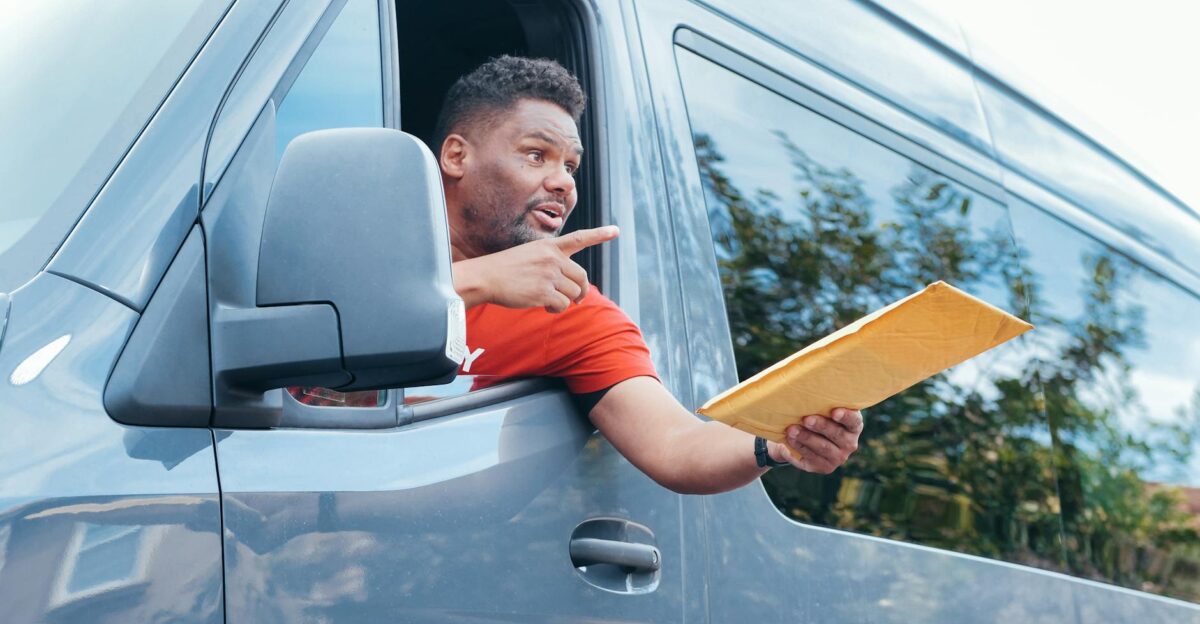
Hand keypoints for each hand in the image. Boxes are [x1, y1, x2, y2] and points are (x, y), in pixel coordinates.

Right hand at [453, 226, 618, 311]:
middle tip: (577, 298)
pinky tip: (544, 307)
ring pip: (573, 294)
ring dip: (565, 302)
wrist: (485, 277)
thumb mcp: (530, 255)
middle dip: (581, 291)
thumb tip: (572, 285)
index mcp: (549, 247)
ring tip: (550, 302)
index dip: (599, 234)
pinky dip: (556, 310)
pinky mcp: (544, 292)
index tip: (616, 230)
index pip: (579, 238)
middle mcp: (552, 259)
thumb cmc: (506, 269)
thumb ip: (552, 263)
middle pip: (581, 277)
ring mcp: (549, 275)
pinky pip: (562, 305)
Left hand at [772, 407, 862, 473]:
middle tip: (806, 419)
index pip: (854, 421)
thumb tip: (808, 390)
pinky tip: (788, 441)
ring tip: (791, 430)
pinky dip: (798, 448)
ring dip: (805, 438)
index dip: (846, 416)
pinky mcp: (823, 467)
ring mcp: (837, 457)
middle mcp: (849, 443)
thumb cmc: (816, 416)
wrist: (803, 436)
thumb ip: (822, 404)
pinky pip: (810, 458)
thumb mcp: (822, 409)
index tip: (834, 412)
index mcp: (853, 426)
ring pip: (822, 448)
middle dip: (820, 426)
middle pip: (836, 434)